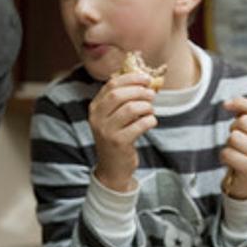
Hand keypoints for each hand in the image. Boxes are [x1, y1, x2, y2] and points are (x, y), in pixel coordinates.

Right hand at [89, 72, 157, 191]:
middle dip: (139, 91)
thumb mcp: (112, 118)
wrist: (113, 167)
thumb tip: (144, 81)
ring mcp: (106, 130)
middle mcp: (97, 118)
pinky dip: (150, 120)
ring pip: (130, 108)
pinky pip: (139, 124)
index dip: (131, 78)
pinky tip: (151, 122)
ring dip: (146, 106)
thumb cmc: (117, 137)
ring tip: (150, 110)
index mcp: (95, 108)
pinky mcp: (118, 142)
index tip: (146, 78)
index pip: (111, 84)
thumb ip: (122, 100)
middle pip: (119, 94)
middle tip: (151, 94)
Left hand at [220, 96, 246, 198]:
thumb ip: (245, 116)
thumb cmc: (246, 153)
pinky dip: (224, 157)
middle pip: (243, 121)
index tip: (226, 105)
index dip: (242, 103)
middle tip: (238, 142)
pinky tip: (232, 162)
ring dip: (228, 145)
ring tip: (236, 152)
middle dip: (234, 129)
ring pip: (234, 137)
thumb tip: (229, 104)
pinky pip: (228, 152)